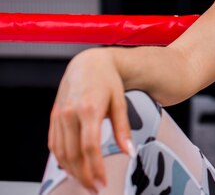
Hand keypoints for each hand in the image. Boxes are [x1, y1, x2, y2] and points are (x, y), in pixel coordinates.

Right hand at [48, 48, 132, 191]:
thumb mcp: (120, 101)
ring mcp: (59, 115)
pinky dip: (61, 159)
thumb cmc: (107, 79)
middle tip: (95, 188)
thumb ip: (123, 129)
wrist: (88, 63)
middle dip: (83, 175)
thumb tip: (129, 151)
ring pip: (61, 152)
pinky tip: (71, 167)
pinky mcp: (54, 117)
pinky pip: (54, 144)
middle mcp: (70, 113)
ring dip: (71, 171)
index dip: (95, 168)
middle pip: (73, 154)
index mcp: (89, 109)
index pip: (90, 146)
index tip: (102, 182)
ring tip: (85, 181)